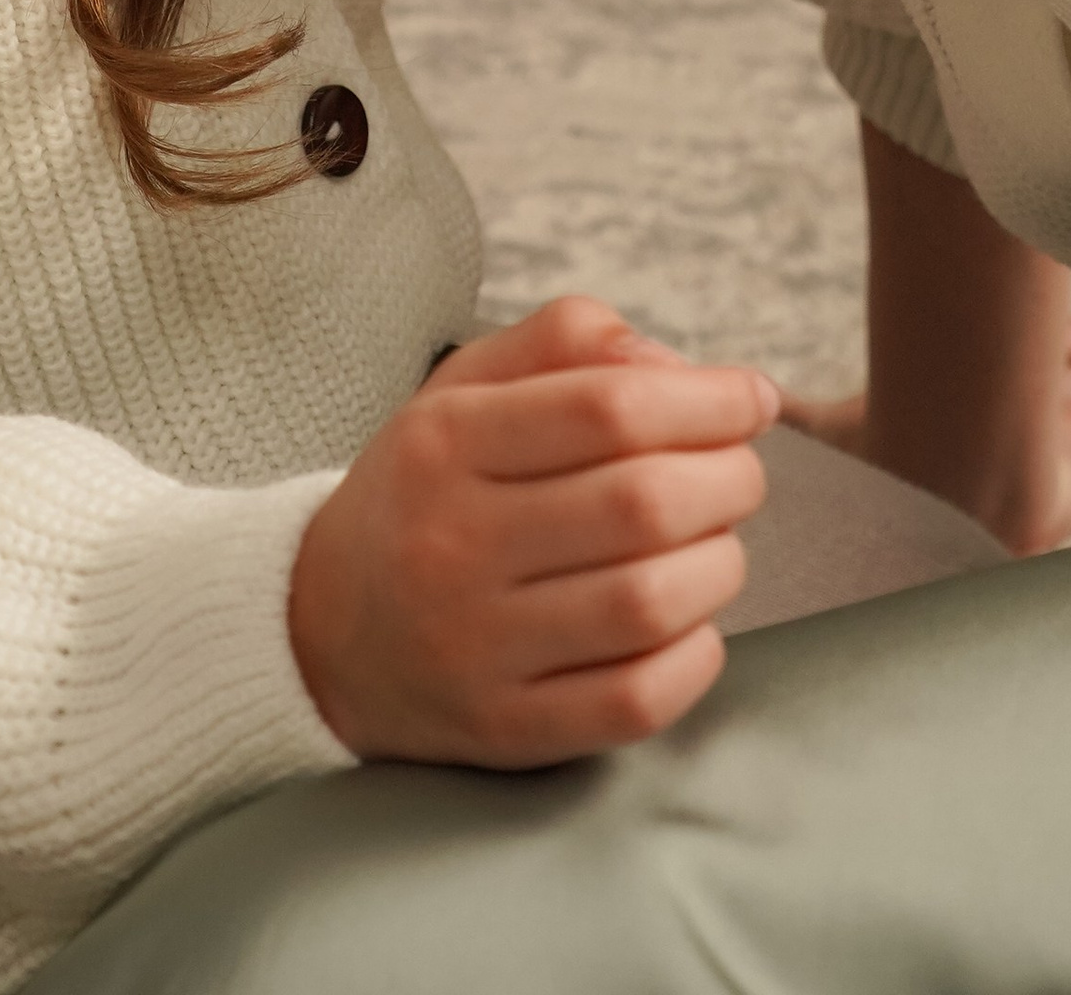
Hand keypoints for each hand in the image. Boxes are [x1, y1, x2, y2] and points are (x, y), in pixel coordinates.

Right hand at [287, 297, 776, 766]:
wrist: (319, 631)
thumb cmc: (425, 492)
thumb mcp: (465, 388)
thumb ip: (566, 342)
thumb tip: (679, 368)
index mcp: (447, 442)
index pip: (608, 407)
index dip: (706, 399)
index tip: (751, 398)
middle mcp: (455, 543)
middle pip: (640, 503)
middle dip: (728, 478)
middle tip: (741, 472)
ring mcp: (479, 647)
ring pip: (648, 603)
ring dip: (720, 565)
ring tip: (717, 544)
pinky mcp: (506, 729)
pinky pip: (634, 701)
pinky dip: (696, 658)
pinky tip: (694, 624)